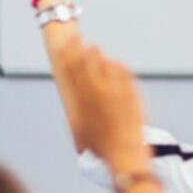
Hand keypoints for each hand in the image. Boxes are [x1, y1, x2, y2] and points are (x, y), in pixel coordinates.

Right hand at [63, 46, 145, 168]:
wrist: (123, 155)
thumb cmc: (101, 148)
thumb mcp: (81, 132)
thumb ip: (77, 115)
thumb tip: (73, 106)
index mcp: (81, 100)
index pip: (70, 71)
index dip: (65, 56)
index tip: (61, 46)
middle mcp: (96, 93)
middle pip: (85, 63)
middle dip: (78, 49)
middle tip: (75, 37)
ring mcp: (114, 92)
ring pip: (104, 65)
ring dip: (98, 55)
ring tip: (94, 47)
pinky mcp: (131, 95)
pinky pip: (123, 74)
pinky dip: (118, 66)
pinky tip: (116, 61)